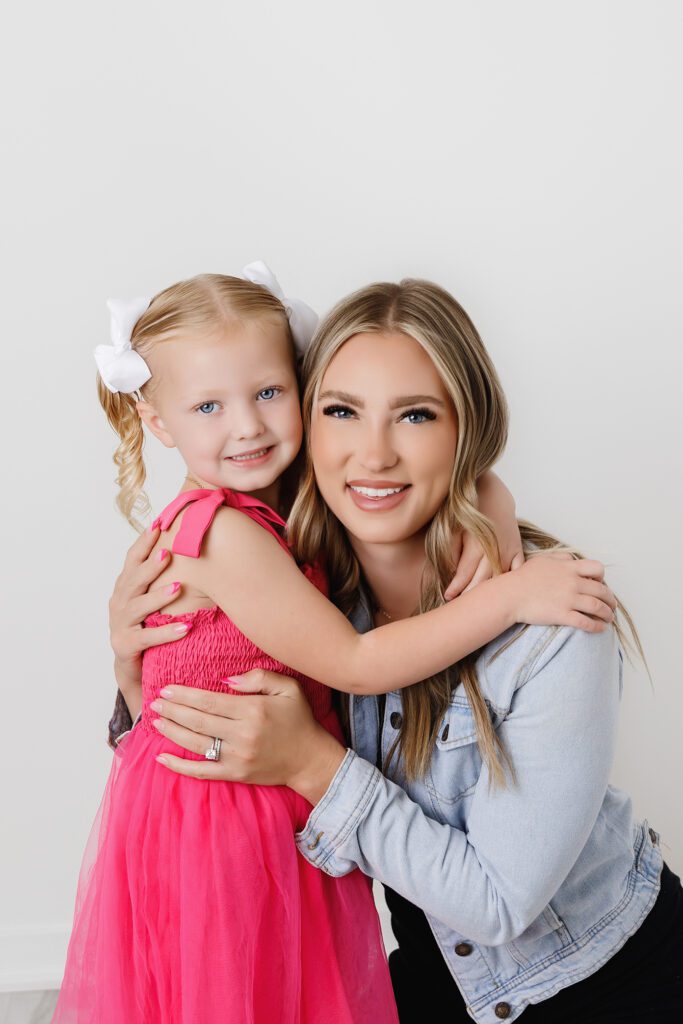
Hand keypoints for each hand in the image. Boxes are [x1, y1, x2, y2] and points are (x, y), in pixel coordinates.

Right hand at [109, 525, 188, 678]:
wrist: (134, 668)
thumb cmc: (148, 626)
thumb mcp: (152, 600)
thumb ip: (163, 577)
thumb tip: (187, 547)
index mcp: (125, 588)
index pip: (132, 561)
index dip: (143, 543)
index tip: (157, 524)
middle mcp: (120, 602)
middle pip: (134, 580)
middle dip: (150, 565)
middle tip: (167, 552)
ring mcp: (121, 624)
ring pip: (139, 607)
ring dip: (159, 596)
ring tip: (178, 587)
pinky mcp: (126, 645)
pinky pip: (148, 638)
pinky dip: (166, 632)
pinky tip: (184, 628)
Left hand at [151, 671, 346, 803]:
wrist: (310, 759)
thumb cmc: (299, 720)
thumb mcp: (288, 689)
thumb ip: (259, 678)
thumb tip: (227, 680)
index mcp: (253, 711)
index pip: (209, 701)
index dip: (184, 695)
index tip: (167, 689)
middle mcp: (242, 735)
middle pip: (197, 721)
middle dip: (172, 711)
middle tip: (154, 702)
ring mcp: (237, 757)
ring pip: (195, 743)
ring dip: (171, 732)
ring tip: (156, 721)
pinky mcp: (235, 774)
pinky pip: (201, 772)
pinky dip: (179, 766)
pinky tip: (162, 758)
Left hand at [445, 472, 523, 599]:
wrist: (490, 492)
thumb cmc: (466, 510)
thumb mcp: (451, 527)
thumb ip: (451, 551)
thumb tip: (451, 573)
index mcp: (476, 545)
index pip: (465, 575)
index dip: (455, 589)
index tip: (448, 597)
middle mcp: (494, 550)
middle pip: (483, 581)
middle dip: (470, 595)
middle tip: (461, 607)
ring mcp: (509, 550)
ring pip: (500, 579)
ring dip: (490, 593)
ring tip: (479, 604)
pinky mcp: (517, 548)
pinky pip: (517, 570)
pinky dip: (512, 582)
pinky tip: (506, 592)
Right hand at [507, 554, 616, 632]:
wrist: (510, 595)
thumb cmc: (524, 577)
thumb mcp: (543, 560)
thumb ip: (561, 559)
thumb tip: (573, 560)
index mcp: (569, 568)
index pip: (597, 568)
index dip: (602, 578)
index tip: (600, 584)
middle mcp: (572, 583)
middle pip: (602, 590)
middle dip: (610, 600)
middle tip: (611, 605)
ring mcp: (568, 599)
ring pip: (598, 607)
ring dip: (607, 614)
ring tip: (609, 618)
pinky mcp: (562, 615)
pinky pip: (586, 622)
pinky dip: (597, 626)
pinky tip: (600, 628)